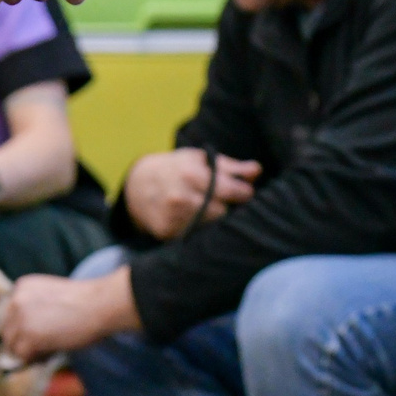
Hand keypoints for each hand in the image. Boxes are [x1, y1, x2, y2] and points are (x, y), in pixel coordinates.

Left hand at [2, 268, 140, 360]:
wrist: (100, 304)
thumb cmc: (86, 304)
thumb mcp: (52, 299)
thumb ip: (35, 312)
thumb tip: (20, 343)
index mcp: (22, 286)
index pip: (11, 315)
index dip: (25, 329)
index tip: (42, 334)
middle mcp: (16, 299)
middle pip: (8, 331)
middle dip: (24, 342)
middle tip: (46, 346)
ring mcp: (20, 317)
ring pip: (13, 345)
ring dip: (29, 352)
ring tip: (51, 348)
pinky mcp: (27, 335)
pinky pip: (22, 356)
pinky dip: (35, 359)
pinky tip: (52, 351)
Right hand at [123, 148, 258, 240]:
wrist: (138, 185)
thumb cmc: (177, 169)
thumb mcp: (201, 160)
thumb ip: (232, 167)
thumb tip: (257, 171)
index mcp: (191, 174)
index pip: (232, 191)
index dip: (243, 193)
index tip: (244, 192)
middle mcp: (180, 197)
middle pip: (223, 212)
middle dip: (229, 208)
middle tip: (226, 202)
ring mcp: (171, 217)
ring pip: (211, 227)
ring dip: (216, 221)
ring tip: (209, 209)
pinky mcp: (166, 233)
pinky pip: (195, 235)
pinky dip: (200, 230)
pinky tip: (195, 220)